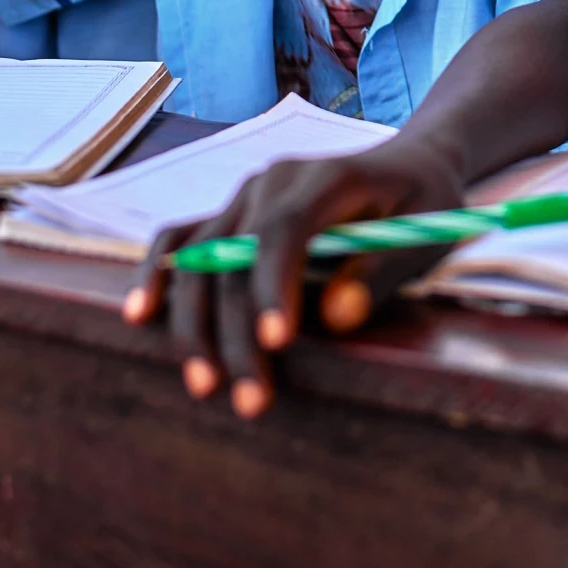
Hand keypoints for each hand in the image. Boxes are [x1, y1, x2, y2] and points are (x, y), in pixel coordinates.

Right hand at [122, 137, 465, 418]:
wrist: (408, 166)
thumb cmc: (423, 204)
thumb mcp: (427, 232)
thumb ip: (384, 270)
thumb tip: (337, 315)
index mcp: (326, 177)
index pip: (285, 228)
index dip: (274, 284)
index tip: (277, 343)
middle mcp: (271, 182)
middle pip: (235, 256)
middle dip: (237, 333)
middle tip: (251, 402)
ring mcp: (243, 197)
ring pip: (199, 259)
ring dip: (195, 325)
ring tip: (205, 387)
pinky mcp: (228, 217)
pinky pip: (178, 241)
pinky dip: (157, 275)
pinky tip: (141, 315)